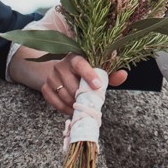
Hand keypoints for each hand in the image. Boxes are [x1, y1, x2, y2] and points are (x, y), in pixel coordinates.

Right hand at [8, 7, 127, 113]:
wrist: (67, 73)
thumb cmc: (87, 73)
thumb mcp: (100, 72)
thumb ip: (111, 74)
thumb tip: (123, 74)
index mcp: (76, 57)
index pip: (81, 65)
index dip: (89, 75)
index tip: (98, 86)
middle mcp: (61, 65)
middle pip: (72, 85)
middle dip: (82, 96)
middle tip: (91, 103)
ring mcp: (51, 76)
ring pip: (63, 94)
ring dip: (74, 104)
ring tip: (82, 106)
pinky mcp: (45, 86)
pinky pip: (53, 101)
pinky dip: (63, 108)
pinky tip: (71, 109)